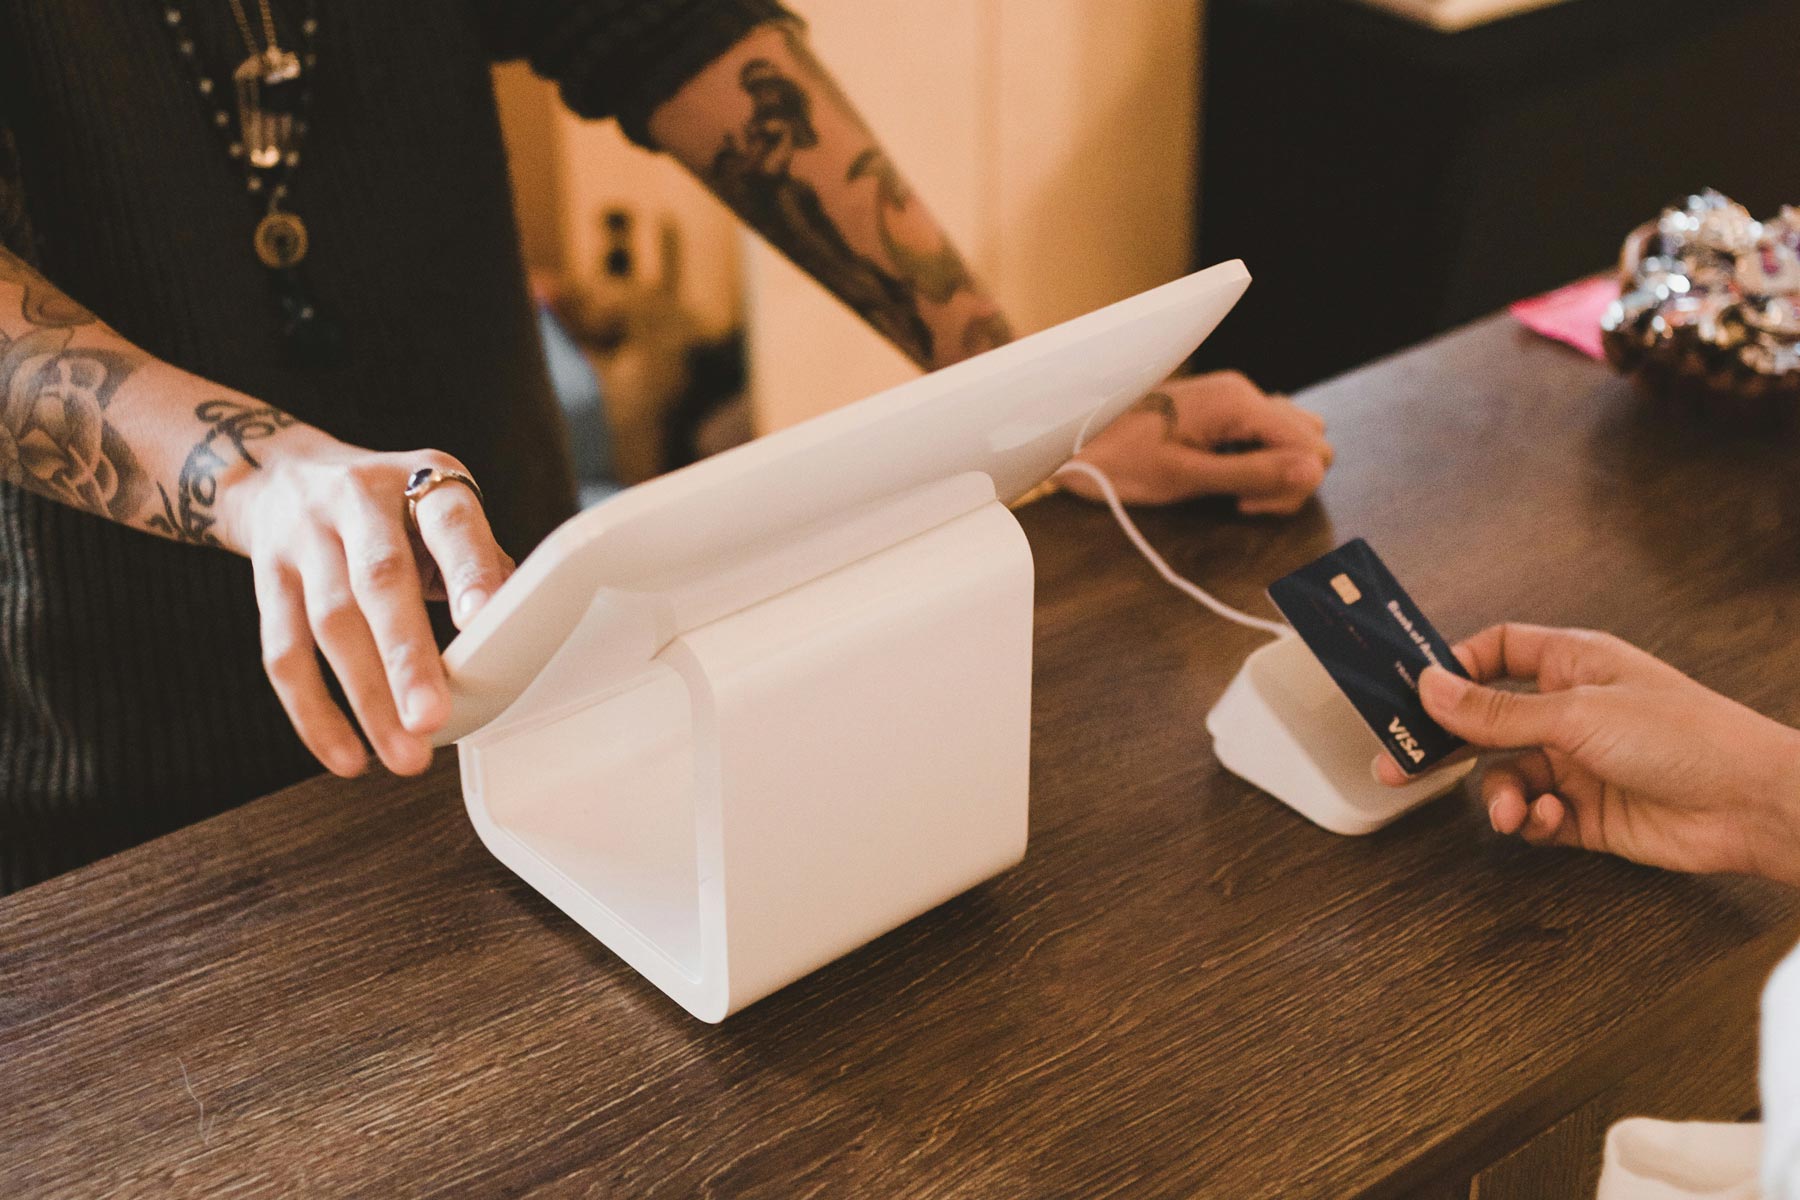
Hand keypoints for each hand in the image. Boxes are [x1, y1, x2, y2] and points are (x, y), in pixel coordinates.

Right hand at [223, 431, 514, 777]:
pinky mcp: (267, 579)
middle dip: (407, 655)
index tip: (483, 623)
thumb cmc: (391, 509)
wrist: (281, 476)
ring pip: (329, 623)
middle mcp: (358, 500)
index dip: (468, 570)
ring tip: (404, 754)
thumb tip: (520, 634)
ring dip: (367, 697)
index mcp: (421, 481)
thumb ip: (478, 564)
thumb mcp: (441, 510)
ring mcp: (305, 538)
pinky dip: (314, 712)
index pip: (450, 523)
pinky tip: (347, 756)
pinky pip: (283, 652)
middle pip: (380, 580)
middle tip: (434, 718)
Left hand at [1057, 371, 1333, 510]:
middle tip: (1240, 501)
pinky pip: (1266, 434)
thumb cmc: (1120, 461)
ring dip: (1276, 471)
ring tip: (1232, 491)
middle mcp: (1244, 392)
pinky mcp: (1222, 410)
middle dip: (1287, 479)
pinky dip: (1259, 459)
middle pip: (1310, 440)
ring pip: (1293, 437)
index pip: (1311, 447)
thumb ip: (1252, 473)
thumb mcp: (1186, 477)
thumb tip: (1314, 472)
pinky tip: (1226, 475)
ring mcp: (1234, 399)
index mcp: (1238, 403)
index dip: (1290, 485)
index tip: (1245, 504)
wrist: (1074, 440)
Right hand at [1372, 623, 1799, 884]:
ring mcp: (1577, 762)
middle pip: (1486, 721)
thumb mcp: (1576, 714)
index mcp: (1571, 664)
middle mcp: (1570, 710)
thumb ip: (1496, 710)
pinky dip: (1530, 820)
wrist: (1749, 805)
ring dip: (1498, 795)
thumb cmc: (1686, 737)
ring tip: (1508, 810)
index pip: (1495, 653)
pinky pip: (1532, 815)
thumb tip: (1431, 688)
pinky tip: (1547, 819)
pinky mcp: (1586, 812)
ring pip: (1504, 775)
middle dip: (1445, 746)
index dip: (1453, 669)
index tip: (1413, 691)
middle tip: (1399, 765)